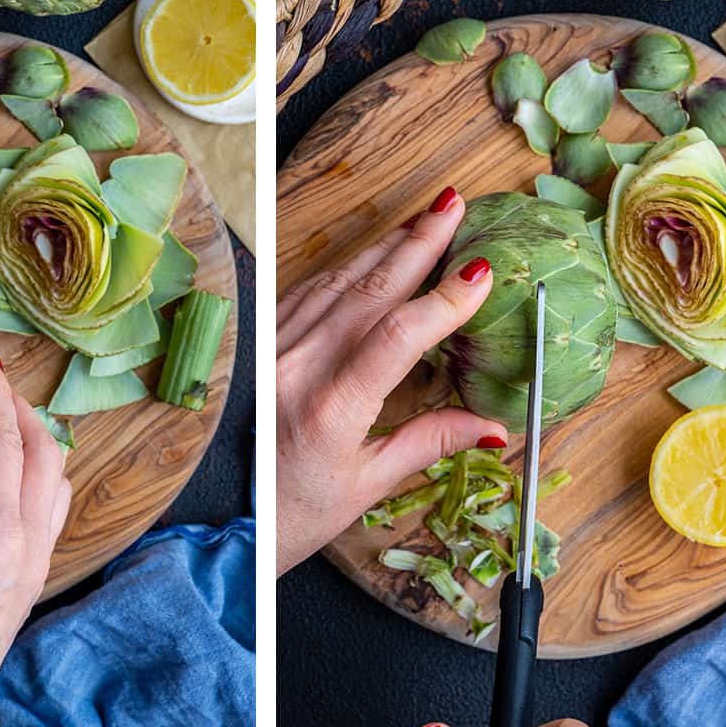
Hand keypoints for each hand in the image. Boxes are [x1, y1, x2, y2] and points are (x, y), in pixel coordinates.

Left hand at [276, 187, 507, 574]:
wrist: (231, 521)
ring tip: (425, 220)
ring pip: (338, 282)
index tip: (482, 270)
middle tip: (454, 206)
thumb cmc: (295, 513)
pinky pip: (308, 293)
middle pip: (368, 291)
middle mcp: (297, 369)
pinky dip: (347, 267)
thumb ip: (429, 443)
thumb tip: (494, 426)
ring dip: (385, 246)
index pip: (398, 337)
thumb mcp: (367, 487)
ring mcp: (275, 351)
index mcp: (329, 410)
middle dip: (417, 243)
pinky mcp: (263, 346)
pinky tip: (373, 252)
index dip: (444, 300)